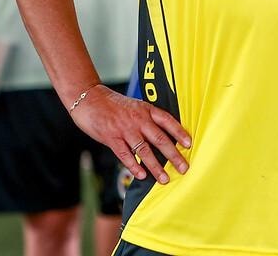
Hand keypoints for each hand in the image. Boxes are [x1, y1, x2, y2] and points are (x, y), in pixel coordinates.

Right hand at [70, 84, 190, 184]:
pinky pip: (125, 155)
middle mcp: (138, 119)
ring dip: (156, 166)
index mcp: (145, 109)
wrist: (88, 98)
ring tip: (164, 179)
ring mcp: (125, 129)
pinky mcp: (111, 137)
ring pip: (144, 150)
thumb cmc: (112, 104)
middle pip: (160, 139)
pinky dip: (133, 166)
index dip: (179, 132)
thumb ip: (146, 118)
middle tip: (184, 168)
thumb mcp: (134, 106)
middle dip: (173, 155)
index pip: (167, 121)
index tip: (189, 144)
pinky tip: (141, 175)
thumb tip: (162, 135)